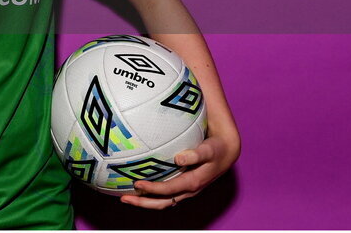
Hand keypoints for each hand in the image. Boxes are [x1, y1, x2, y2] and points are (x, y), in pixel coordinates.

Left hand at [119, 129, 239, 209]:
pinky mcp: (183, 186)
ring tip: (125, 197)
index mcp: (193, 183)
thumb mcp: (209, 149)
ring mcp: (185, 190)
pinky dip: (151, 195)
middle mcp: (188, 190)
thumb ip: (196, 154)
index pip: (170, 190)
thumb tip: (178, 158)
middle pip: (163, 202)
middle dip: (143, 202)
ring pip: (163, 201)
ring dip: (145, 202)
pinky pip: (165, 195)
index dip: (153, 189)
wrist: (226, 152)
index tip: (137, 184)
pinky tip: (138, 188)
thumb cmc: (216, 148)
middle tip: (124, 198)